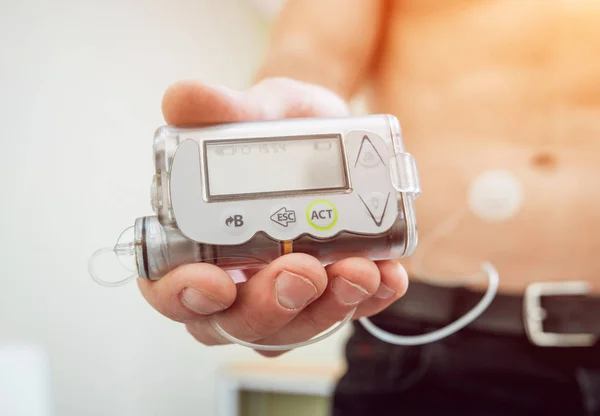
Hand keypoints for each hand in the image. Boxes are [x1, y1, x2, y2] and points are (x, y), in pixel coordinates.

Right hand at [138, 77, 408, 356]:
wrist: (324, 132)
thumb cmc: (273, 130)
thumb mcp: (252, 112)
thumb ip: (219, 109)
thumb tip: (183, 99)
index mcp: (193, 245)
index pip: (170, 289)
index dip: (184, 296)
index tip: (215, 282)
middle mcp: (234, 283)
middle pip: (237, 322)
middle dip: (271, 305)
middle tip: (303, 271)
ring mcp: (282, 295)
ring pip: (293, 328)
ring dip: (328, 308)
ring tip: (360, 271)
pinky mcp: (328, 295)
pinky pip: (347, 311)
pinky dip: (369, 299)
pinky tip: (387, 274)